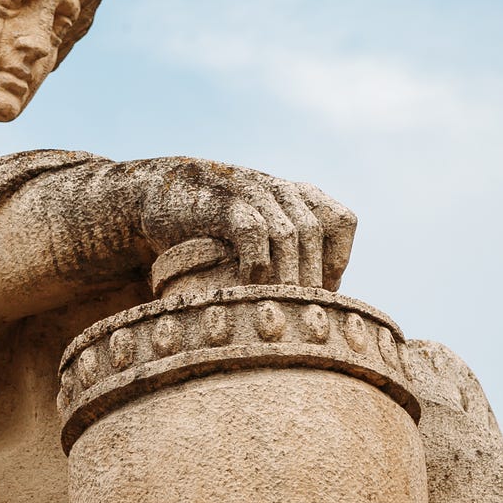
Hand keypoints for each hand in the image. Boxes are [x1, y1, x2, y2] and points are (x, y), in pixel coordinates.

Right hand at [132, 158, 355, 289]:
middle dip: (310, 276)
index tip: (323, 292)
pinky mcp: (223, 203)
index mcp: (296, 194)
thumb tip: (317, 301)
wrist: (161, 192)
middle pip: (315, 233)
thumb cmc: (212, 223)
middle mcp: (279, 189)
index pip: (342, 221)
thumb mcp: (257, 226)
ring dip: (288, 275)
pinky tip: (247, 287)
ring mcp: (251, 192)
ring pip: (289, 234)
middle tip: (300, 313)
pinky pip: (253, 232)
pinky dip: (257, 263)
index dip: (337, 259)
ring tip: (280, 307)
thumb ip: (286, 249)